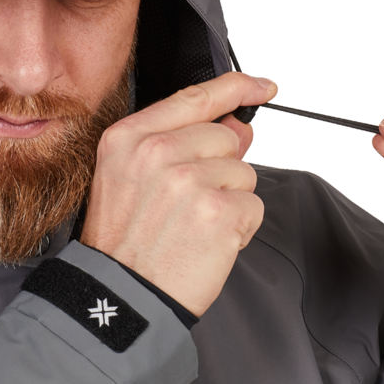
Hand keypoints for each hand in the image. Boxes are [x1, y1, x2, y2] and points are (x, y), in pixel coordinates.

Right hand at [81, 72, 276, 315]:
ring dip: (230, 200)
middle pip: (225, 138)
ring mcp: (189, 181)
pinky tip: (207, 242)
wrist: (121, 297)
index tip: (262, 86)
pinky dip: (239, 227)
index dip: (236, 87)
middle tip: (188, 205)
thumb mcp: (129, 178)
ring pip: (243, 173)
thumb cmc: (124, 241)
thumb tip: (237, 126)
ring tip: (193, 226)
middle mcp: (157, 152)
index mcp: (130, 138)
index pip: (195, 97)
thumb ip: (181, 142)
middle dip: (220, 168)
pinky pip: (253, 205)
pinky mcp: (219, 212)